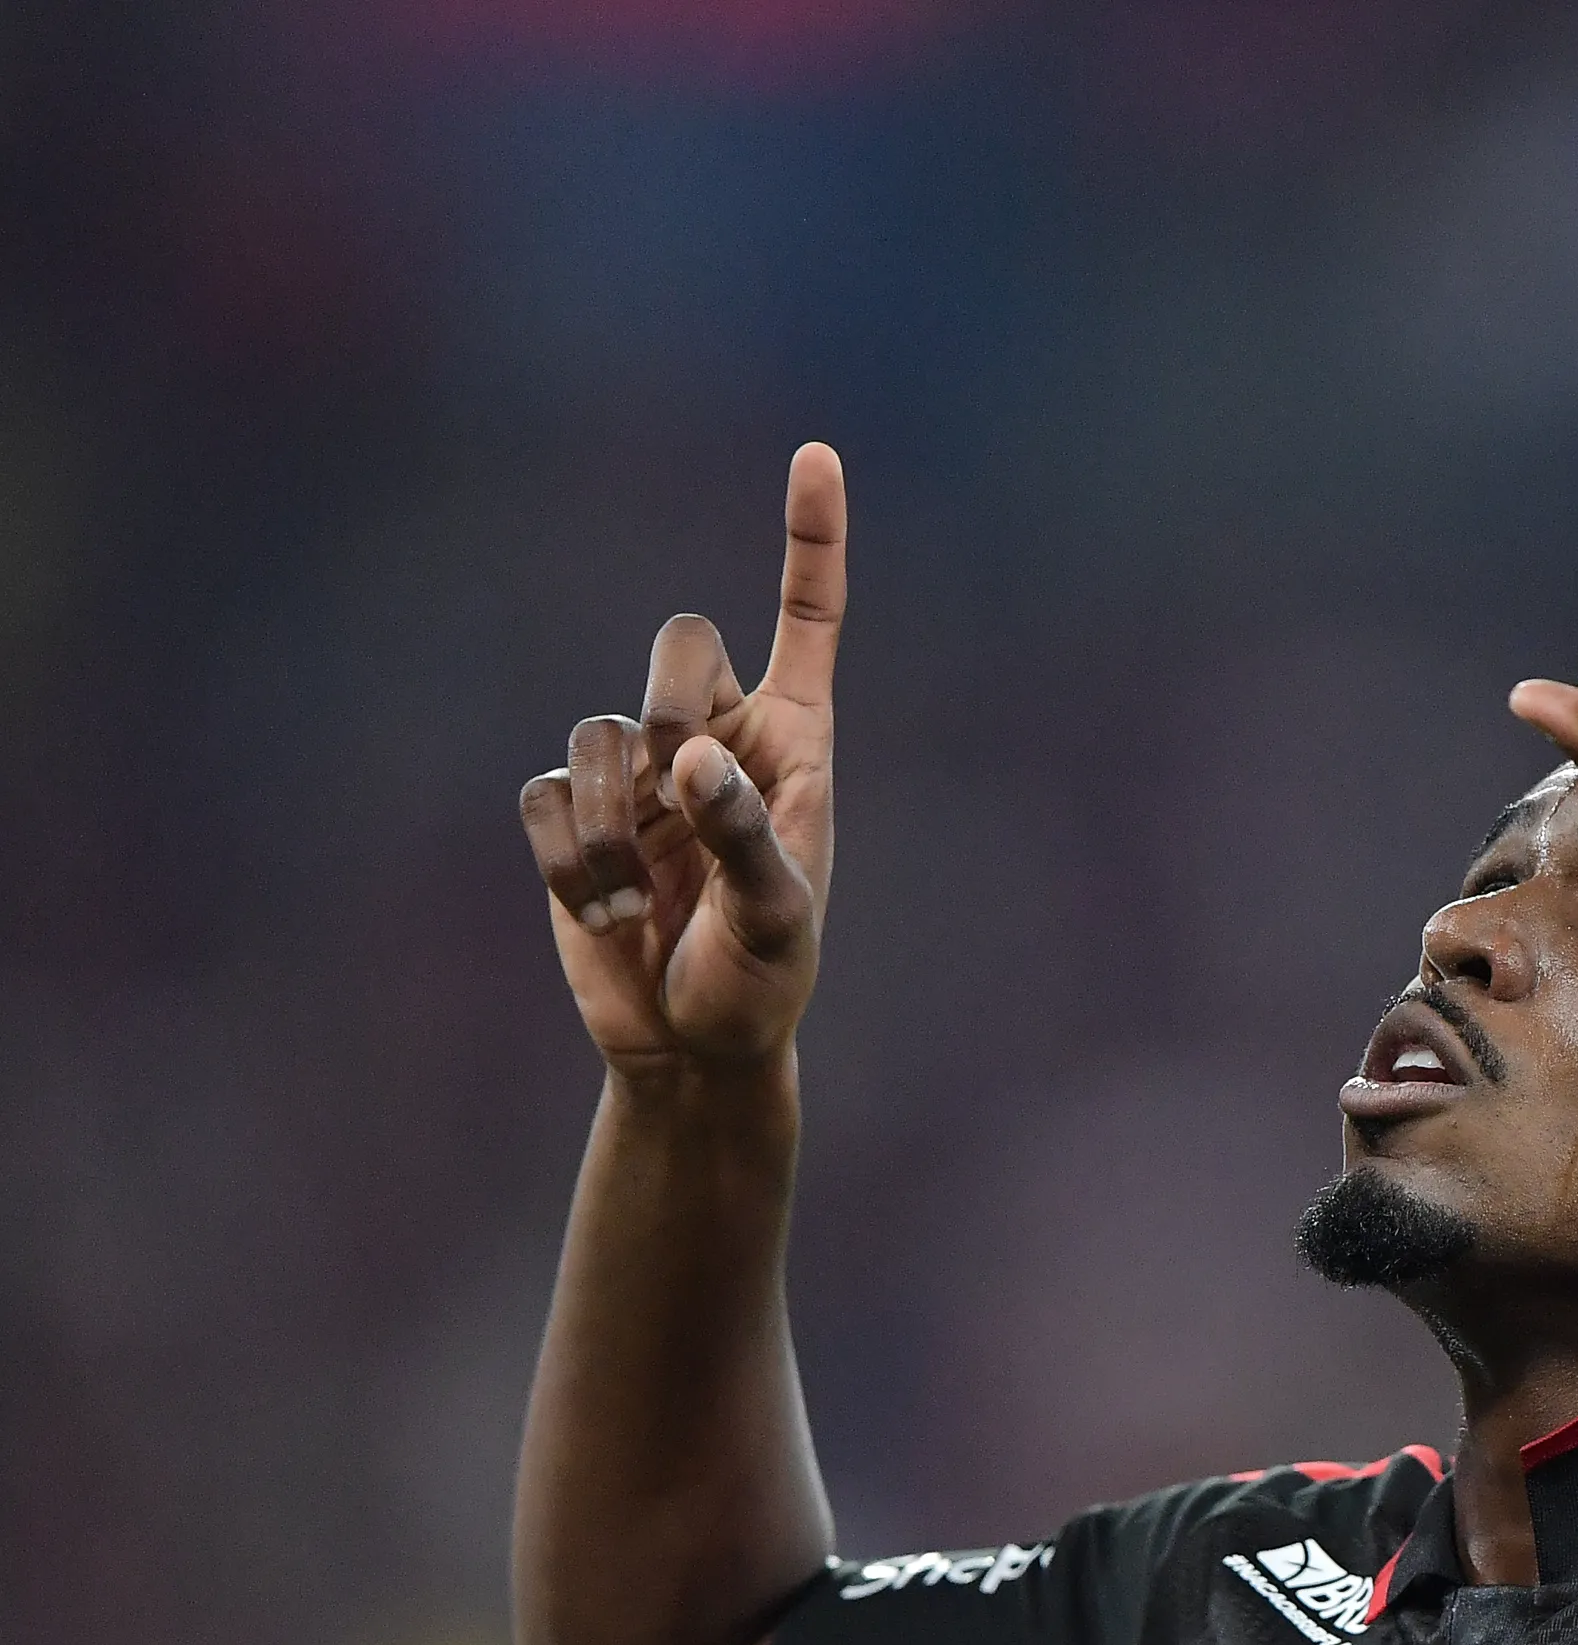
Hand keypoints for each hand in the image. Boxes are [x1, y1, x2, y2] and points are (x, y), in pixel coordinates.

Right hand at [517, 444, 846, 1071]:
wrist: (690, 1047)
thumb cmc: (761, 980)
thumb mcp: (776, 918)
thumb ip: (744, 836)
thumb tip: (690, 757)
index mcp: (792, 741)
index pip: (808, 617)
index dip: (811, 537)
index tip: (815, 452)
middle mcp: (714, 737)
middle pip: (678, 644)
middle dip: (669, 700)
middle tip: (676, 781)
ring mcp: (638, 772)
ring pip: (599, 732)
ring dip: (611, 823)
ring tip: (633, 907)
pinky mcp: (574, 814)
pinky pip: (547, 795)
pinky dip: (569, 859)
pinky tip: (600, 916)